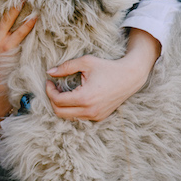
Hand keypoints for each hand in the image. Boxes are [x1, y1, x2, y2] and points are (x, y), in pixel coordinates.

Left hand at [46, 29, 160, 120]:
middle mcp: (90, 111)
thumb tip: (49, 72)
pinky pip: (79, 116)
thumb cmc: (108, 67)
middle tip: (53, 87)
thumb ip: (66, 67)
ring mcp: (95, 116)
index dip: (49, 90)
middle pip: (59, 112)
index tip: (49, 81)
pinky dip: (72, 109)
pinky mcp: (99, 117)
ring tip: (63, 91)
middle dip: (52, 100)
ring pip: (68, 116)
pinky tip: (73, 97)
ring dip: (62, 105)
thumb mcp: (86, 62)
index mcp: (85, 98)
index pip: (57, 100)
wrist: (131, 77)